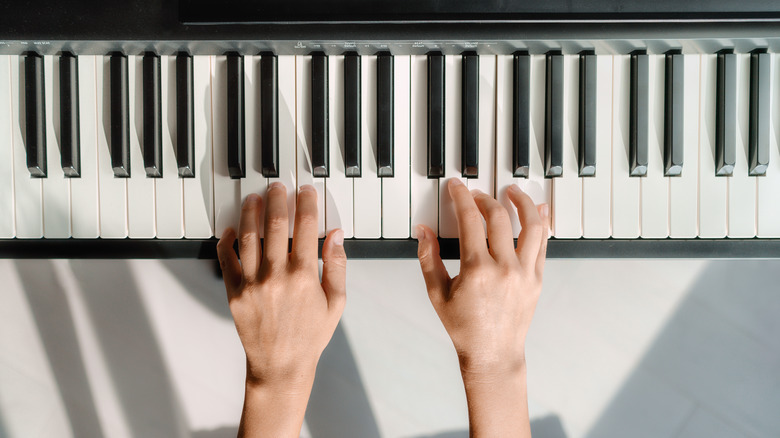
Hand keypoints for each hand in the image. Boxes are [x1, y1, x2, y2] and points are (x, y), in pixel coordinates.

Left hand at [217, 182, 345, 436]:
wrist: (281, 365)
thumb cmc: (310, 336)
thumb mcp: (336, 302)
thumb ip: (337, 265)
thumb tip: (336, 235)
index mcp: (305, 276)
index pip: (306, 227)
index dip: (306, 203)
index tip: (306, 191)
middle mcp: (277, 275)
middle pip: (275, 224)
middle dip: (277, 199)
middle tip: (276, 186)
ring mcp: (253, 283)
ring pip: (249, 236)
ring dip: (251, 212)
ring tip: (254, 197)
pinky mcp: (234, 292)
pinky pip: (226, 259)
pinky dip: (227, 241)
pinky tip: (232, 229)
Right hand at [416, 179, 548, 374]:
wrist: (493, 354)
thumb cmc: (464, 328)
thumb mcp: (437, 294)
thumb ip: (429, 258)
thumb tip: (423, 231)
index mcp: (477, 270)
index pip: (470, 220)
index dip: (462, 197)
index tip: (457, 187)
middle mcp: (504, 268)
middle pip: (498, 217)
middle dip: (485, 198)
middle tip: (476, 194)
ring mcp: (524, 273)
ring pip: (531, 225)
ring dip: (522, 203)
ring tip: (513, 191)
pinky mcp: (537, 279)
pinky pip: (544, 244)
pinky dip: (543, 224)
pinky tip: (539, 210)